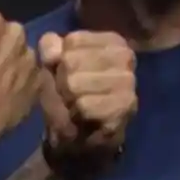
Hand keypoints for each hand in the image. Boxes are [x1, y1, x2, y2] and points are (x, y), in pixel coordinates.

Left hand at [38, 31, 136, 177]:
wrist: (80, 139)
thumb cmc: (67, 96)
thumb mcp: (51, 65)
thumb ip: (49, 47)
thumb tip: (56, 52)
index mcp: (112, 41)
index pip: (73, 41)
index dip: (60, 61)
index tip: (67, 74)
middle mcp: (126, 56)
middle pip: (71, 62)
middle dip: (63, 82)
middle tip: (72, 95)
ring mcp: (129, 82)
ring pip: (76, 84)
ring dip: (70, 100)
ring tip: (78, 106)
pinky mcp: (126, 107)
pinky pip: (85, 106)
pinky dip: (78, 115)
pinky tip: (86, 118)